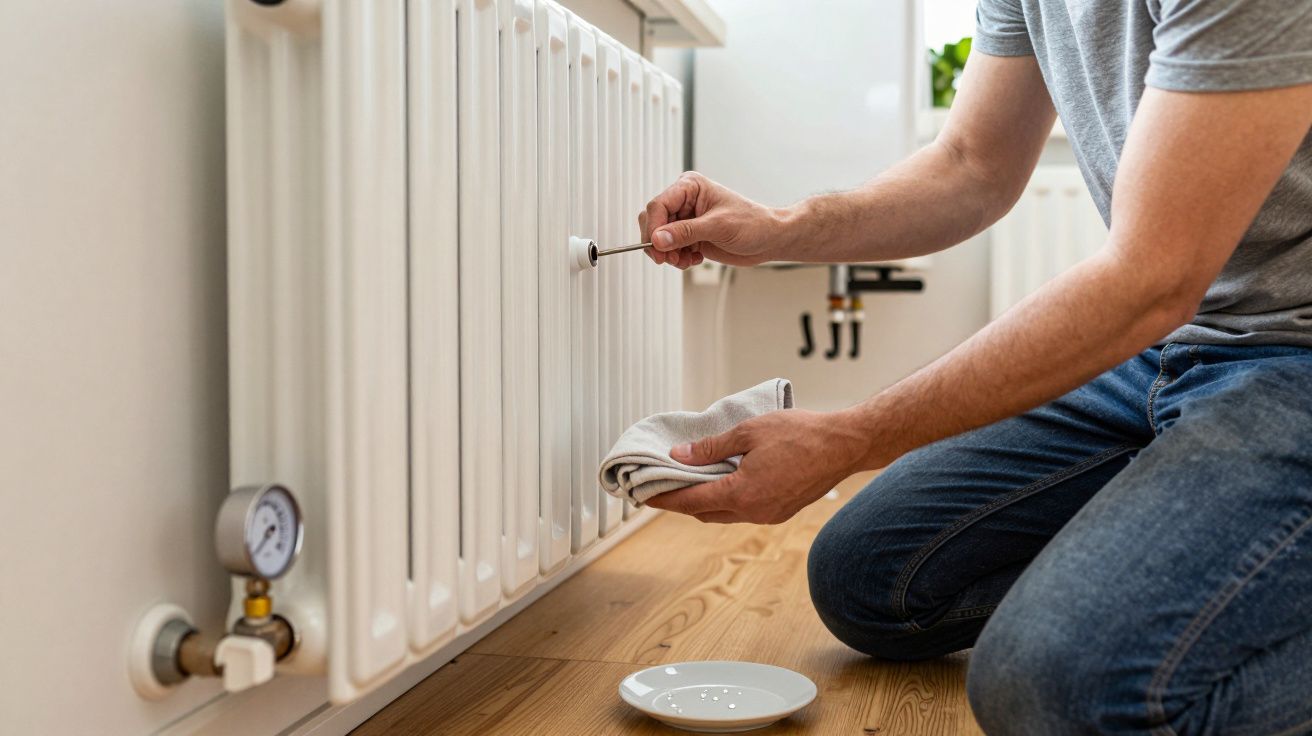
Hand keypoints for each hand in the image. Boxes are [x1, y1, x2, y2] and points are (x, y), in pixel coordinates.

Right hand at [638, 171, 785, 267]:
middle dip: (659, 243)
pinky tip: (694, 260)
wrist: (768, 240)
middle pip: (654, 221)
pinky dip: (677, 258)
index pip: (659, 205)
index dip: (653, 228)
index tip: (656, 248)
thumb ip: (686, 232)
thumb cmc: (752, 224)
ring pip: (659, 238)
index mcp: (690, 187)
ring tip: (686, 261)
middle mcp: (684, 201)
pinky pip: (670, 248)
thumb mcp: (719, 226)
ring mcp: (686, 219)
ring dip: (669, 254)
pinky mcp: (690, 236)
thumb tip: (658, 239)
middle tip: (669, 259)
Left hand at [646, 408, 873, 523]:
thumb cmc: (800, 433)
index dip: (665, 499)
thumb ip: (711, 447)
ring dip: (707, 500)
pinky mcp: (782, 511)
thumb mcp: (748, 432)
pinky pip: (745, 511)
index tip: (645, 496)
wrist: (843, 445)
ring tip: (692, 479)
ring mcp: (770, 515)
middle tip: (665, 484)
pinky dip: (728, 499)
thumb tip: (680, 456)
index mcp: (742, 494)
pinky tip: (725, 480)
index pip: (691, 502)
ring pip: (726, 514)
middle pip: (705, 513)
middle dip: (683, 502)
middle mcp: (754, 512)